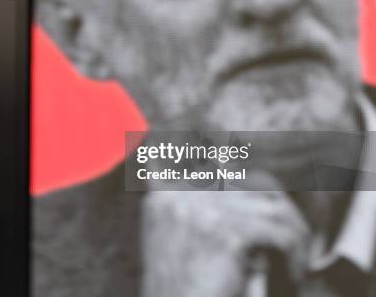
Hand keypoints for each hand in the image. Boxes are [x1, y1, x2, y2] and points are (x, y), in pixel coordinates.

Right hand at [142, 184, 309, 296]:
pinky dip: (294, 257)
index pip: (228, 176)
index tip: (278, 222)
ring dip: (295, 236)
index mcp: (166, 195)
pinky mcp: (226, 235)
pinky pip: (279, 236)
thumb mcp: (180, 241)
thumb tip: (239, 184)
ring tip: (297, 263)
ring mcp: (203, 212)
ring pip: (273, 209)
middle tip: (296, 245)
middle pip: (255, 186)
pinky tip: (292, 276)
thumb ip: (200, 211)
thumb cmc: (182, 288)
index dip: (260, 197)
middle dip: (284, 215)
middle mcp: (180, 195)